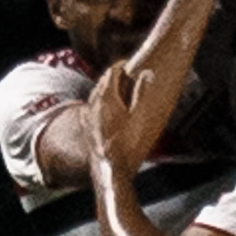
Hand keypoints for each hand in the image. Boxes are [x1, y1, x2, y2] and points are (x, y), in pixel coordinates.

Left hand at [89, 63, 166, 178]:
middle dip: (114, 76)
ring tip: (120, 92)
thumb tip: (147, 73)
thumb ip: (143, 93)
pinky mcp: (88, 128)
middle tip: (127, 76)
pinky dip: (101, 104)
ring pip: (96, 95)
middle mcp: (94, 103)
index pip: (112, 71)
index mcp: (107, 97)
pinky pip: (93, 108)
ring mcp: (89, 116)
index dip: (122, 66)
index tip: (130, 65)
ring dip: (107, 90)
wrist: (110, 170)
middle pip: (103, 81)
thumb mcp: (141, 116)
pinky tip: (108, 112)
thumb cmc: (128, 144)